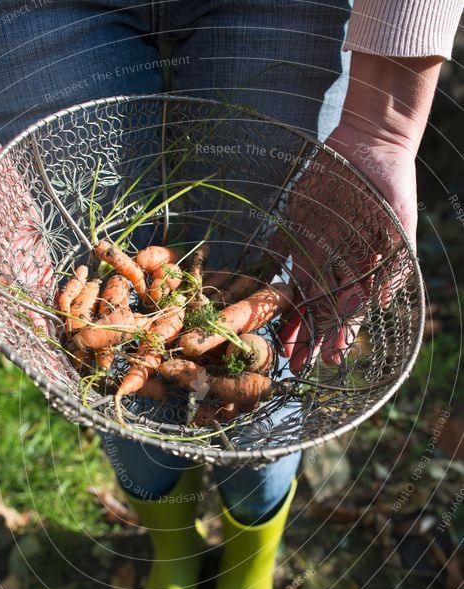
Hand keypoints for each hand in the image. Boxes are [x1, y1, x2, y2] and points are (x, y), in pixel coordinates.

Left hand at [277, 121, 416, 372]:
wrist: (368, 147)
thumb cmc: (391, 187)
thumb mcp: (399, 224)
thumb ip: (391, 263)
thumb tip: (383, 301)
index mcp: (363, 270)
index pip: (350, 311)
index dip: (342, 334)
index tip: (334, 357)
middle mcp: (337, 268)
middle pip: (321, 312)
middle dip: (311, 341)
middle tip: (298, 368)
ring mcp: (314, 253)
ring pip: (299, 298)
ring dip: (290, 325)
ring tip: (281, 350)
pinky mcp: (295, 235)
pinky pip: (280, 266)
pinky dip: (272, 289)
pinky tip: (263, 311)